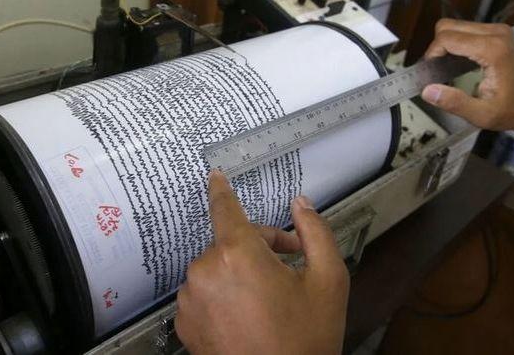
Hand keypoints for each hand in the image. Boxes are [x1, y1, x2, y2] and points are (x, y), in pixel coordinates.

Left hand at [174, 170, 349, 354]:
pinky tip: (249, 314)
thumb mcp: (328, 280)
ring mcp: (191, 299)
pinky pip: (205, 292)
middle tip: (290, 265)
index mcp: (238, 254)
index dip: (221, 189)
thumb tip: (301, 205)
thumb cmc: (304, 340)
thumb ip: (316, 233)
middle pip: (231, 241)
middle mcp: (206, 272)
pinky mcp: (185, 323)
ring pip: (217, 267)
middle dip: (260, 247)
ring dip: (241, 271)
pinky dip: (223, 294)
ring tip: (270, 297)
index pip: (224, 208)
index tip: (214, 176)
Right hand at [420, 19, 513, 130]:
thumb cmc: (510, 111)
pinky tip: (458, 62)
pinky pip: (466, 29)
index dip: (432, 54)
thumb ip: (454, 102)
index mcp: (492, 50)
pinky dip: (456, 43)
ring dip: (446, 45)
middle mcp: (496, 33)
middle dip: (437, 48)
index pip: (448, 38)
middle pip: (448, 27)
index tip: (430, 73)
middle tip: (437, 71)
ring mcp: (498, 30)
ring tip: (447, 67)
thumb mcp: (480, 114)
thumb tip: (427, 91)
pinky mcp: (497, 32)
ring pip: (455, 26)